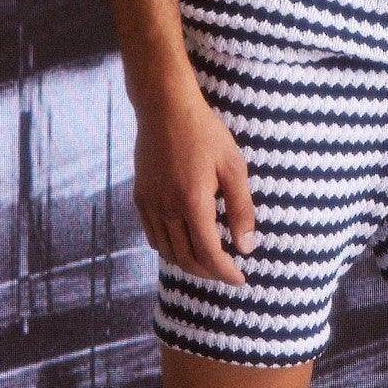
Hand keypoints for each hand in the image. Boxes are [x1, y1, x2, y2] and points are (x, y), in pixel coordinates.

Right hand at [131, 72, 257, 284]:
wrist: (165, 109)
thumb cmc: (205, 134)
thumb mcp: (234, 167)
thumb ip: (241, 209)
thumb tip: (247, 246)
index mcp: (193, 203)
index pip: (209, 255)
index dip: (225, 273)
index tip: (241, 279)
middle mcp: (167, 209)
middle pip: (186, 259)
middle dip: (209, 273)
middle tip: (228, 272)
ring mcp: (150, 205)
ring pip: (167, 252)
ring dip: (189, 264)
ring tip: (209, 261)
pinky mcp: (140, 198)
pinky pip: (153, 236)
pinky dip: (169, 249)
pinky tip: (184, 243)